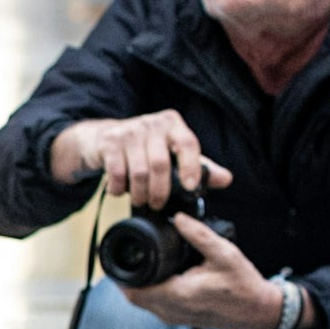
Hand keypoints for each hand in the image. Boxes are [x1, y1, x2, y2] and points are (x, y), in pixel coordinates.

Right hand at [51, 110, 231, 204]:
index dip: (191, 167)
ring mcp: (129, 131)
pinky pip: (117, 173)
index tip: (190, 187)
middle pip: (160, 165)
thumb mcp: (173, 153)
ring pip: (139, 172)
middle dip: (160, 192)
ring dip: (140, 194)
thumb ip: (199, 166)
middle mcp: (152, 123)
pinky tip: (120, 191)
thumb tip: (226, 179)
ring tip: (140, 201)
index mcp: (173, 124)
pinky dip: (119, 189)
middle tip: (157, 205)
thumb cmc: (145, 148)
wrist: (103, 138)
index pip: (187, 144)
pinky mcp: (109, 142)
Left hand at [123, 216, 287, 328]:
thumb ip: (199, 235)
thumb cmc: (243, 284)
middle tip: (127, 252)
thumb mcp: (224, 253)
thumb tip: (178, 218)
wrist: (258, 312)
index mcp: (179, 295)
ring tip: (139, 261)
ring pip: (142, 303)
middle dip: (126, 277)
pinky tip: (154, 274)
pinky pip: (154, 306)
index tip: (118, 254)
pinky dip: (148, 291)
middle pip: (133, 297)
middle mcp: (172, 311)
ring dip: (137, 285)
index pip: (135, 290)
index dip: (120, 274)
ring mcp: (174, 318)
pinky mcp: (179, 319)